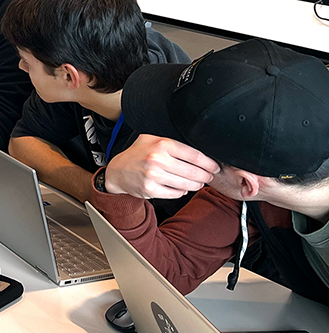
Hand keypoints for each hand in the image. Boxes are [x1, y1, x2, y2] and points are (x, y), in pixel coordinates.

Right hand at [103, 134, 218, 198]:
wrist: (117, 171)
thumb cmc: (138, 154)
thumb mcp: (152, 139)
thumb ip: (172, 141)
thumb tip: (200, 148)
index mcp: (162, 144)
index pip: (195, 155)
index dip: (209, 163)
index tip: (214, 167)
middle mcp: (157, 159)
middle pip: (193, 171)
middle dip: (205, 176)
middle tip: (209, 176)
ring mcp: (153, 176)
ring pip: (186, 184)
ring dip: (196, 185)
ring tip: (198, 183)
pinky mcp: (150, 189)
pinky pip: (176, 193)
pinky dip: (182, 191)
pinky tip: (182, 188)